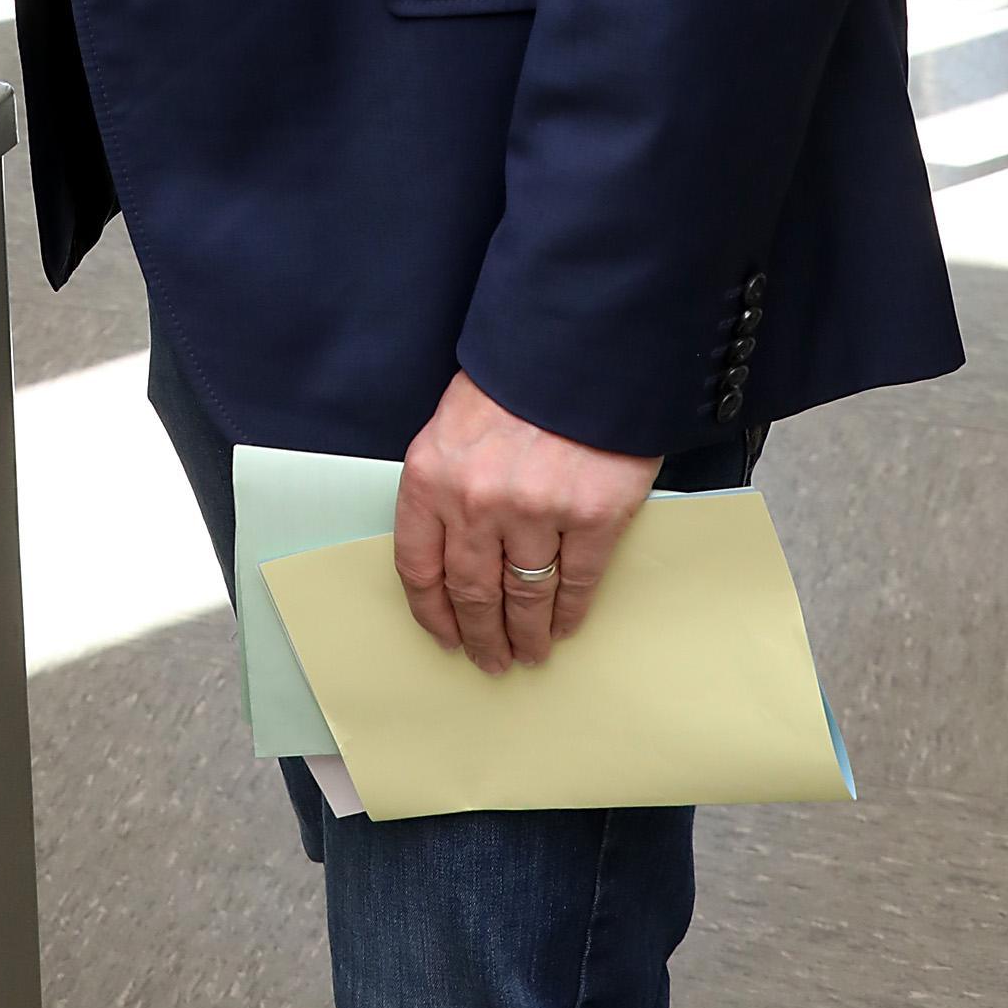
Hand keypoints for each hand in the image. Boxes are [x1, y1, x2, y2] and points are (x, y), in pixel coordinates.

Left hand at [394, 370, 659, 674]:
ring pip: (524, 597)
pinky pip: (576, 583)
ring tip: (531, 653)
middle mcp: (475, 501)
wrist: (578, 347)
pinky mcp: (590, 517)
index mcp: (431, 476)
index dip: (432, 613)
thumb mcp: (453, 425)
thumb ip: (445, 485)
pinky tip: (565, 625)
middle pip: (471, 593)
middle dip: (481, 635)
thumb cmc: (513, 383)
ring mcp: (534, 512)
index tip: (445, 636)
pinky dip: (570, 612)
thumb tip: (450, 552)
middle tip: (492, 660)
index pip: (417, 567)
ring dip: (527, 635)